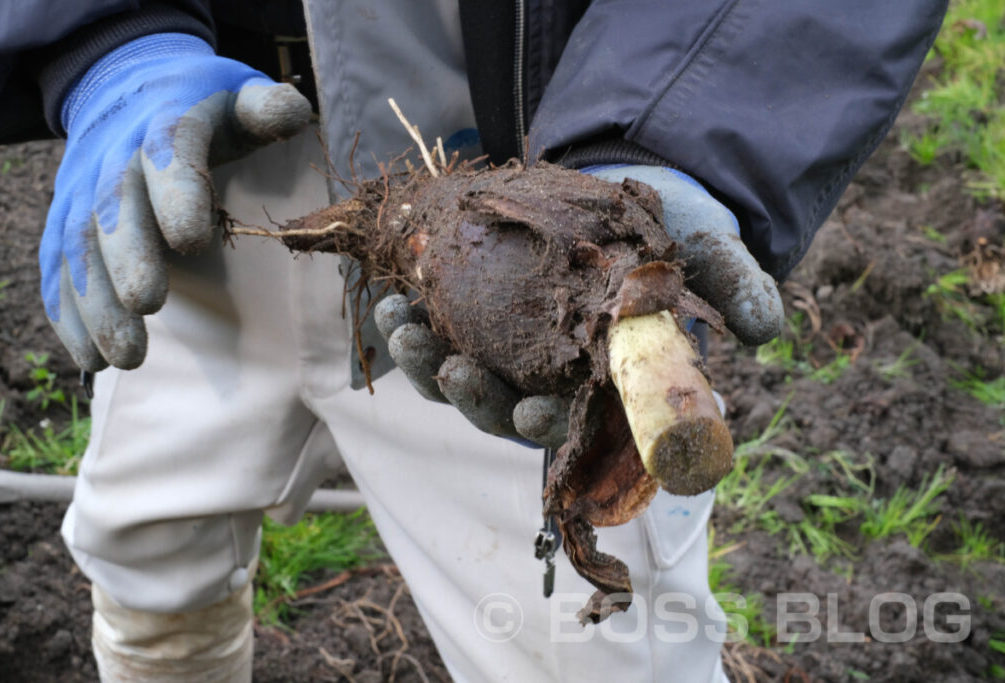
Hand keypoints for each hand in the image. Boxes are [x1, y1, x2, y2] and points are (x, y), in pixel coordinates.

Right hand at [42, 33, 310, 370]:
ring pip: (79, 245)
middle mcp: (115, 155)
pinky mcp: (67, 219)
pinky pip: (57, 267)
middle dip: (128, 257)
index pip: (169, 150)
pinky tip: (87, 358)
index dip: (177, 192)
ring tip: (123, 355)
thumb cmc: (204, 104)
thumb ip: (267, 107)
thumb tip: (296, 114)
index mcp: (165, 118)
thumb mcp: (238, 93)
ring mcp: (83, 189)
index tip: (192, 239)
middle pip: (114, 206)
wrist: (127, 86)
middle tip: (147, 304)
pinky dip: (67, 313)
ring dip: (96, 302)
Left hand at [376, 164, 782, 447]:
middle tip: (448, 370)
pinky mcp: (484, 320)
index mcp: (609, 384)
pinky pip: (443, 334)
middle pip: (505, 412)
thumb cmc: (676, 233)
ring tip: (401, 327)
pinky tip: (393, 299)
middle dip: (473, 399)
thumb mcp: (713, 253)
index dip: (550, 426)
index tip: (529, 411)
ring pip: (463, 379)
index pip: (577, 424)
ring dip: (427, 363)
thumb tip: (765, 326)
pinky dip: (416, 323)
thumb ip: (736, 286)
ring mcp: (516, 353)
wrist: (635, 188)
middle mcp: (558, 380)